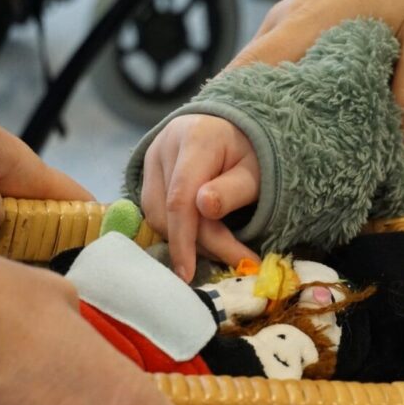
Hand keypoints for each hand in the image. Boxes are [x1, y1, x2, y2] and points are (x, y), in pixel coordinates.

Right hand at [142, 114, 259, 280]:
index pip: (180, 198)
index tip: (190, 273)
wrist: (234, 131)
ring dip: (186, 241)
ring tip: (220, 247)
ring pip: (156, 216)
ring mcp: (152, 160)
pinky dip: (178, 231)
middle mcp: (164, 147)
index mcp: (195, 139)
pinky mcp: (148, 175)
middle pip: (168, 211)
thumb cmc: (251, 153)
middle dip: (197, 245)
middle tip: (233, 260)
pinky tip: (201, 237)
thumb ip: (233, 190)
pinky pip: (155, 212)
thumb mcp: (255, 172)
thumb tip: (205, 207)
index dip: (184, 240)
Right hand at [230, 0, 403, 146]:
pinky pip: (266, 63)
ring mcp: (286, 19)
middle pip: (240, 75)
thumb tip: (400, 144)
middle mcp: (287, 19)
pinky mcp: (294, 23)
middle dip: (236, 118)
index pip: (251, 69)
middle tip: (242, 161)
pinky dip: (266, 92)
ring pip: (250, 71)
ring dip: (251, 106)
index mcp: (313, 20)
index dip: (233, 112)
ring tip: (256, 149)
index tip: (228, 149)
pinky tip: (278, 118)